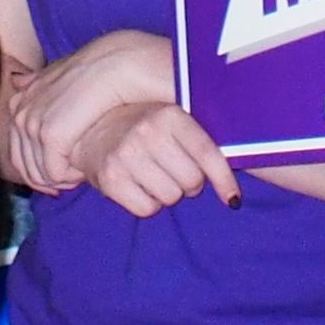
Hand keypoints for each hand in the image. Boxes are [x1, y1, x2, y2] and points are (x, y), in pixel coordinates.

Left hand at [0, 31, 174, 194]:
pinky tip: (86, 168)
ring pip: (40, 174)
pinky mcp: (51, 134)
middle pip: (25, 168)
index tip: (64, 175)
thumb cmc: (97, 69)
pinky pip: (54, 173)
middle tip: (76, 177)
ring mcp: (32, 122)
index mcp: (20, 100)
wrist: (119, 61)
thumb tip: (17, 80)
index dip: (40, 170)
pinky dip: (71, 177)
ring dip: (63, 179)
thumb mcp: (60, 73)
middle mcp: (20, 111)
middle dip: (51, 179)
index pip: (18, 153)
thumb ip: (38, 81)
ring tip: (84, 172)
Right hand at [68, 102, 240, 216]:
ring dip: (167, 194)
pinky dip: (147, 204)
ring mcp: (126, 154)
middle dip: (189, 184)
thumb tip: (234, 188)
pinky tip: (138, 186)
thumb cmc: (143, 128)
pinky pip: (147, 209)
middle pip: (192, 181)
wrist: (90, 130)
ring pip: (171, 197)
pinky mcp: (109, 177)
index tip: (233, 199)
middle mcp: (148, 131)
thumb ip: (201, 142)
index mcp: (170, 114)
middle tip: (173, 171)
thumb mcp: (172, 121)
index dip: (224, 181)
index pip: (207, 155)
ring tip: (154, 176)